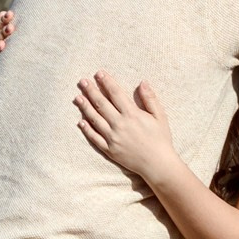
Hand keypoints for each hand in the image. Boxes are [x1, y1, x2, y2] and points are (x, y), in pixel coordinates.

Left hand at [73, 69, 178, 183]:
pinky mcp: (109, 150)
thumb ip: (150, 98)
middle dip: (91, 91)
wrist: (157, 164)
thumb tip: (143, 82)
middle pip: (101, 104)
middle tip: (82, 81)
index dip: (106, 82)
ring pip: (95, 119)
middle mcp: (120, 125)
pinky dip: (87, 129)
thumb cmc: (161, 139)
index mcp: (132, 114)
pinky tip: (80, 121)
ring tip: (77, 97)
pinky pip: (95, 138)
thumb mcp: (160, 116)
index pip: (115, 94)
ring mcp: (113, 138)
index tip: (99, 73)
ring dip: (85, 107)